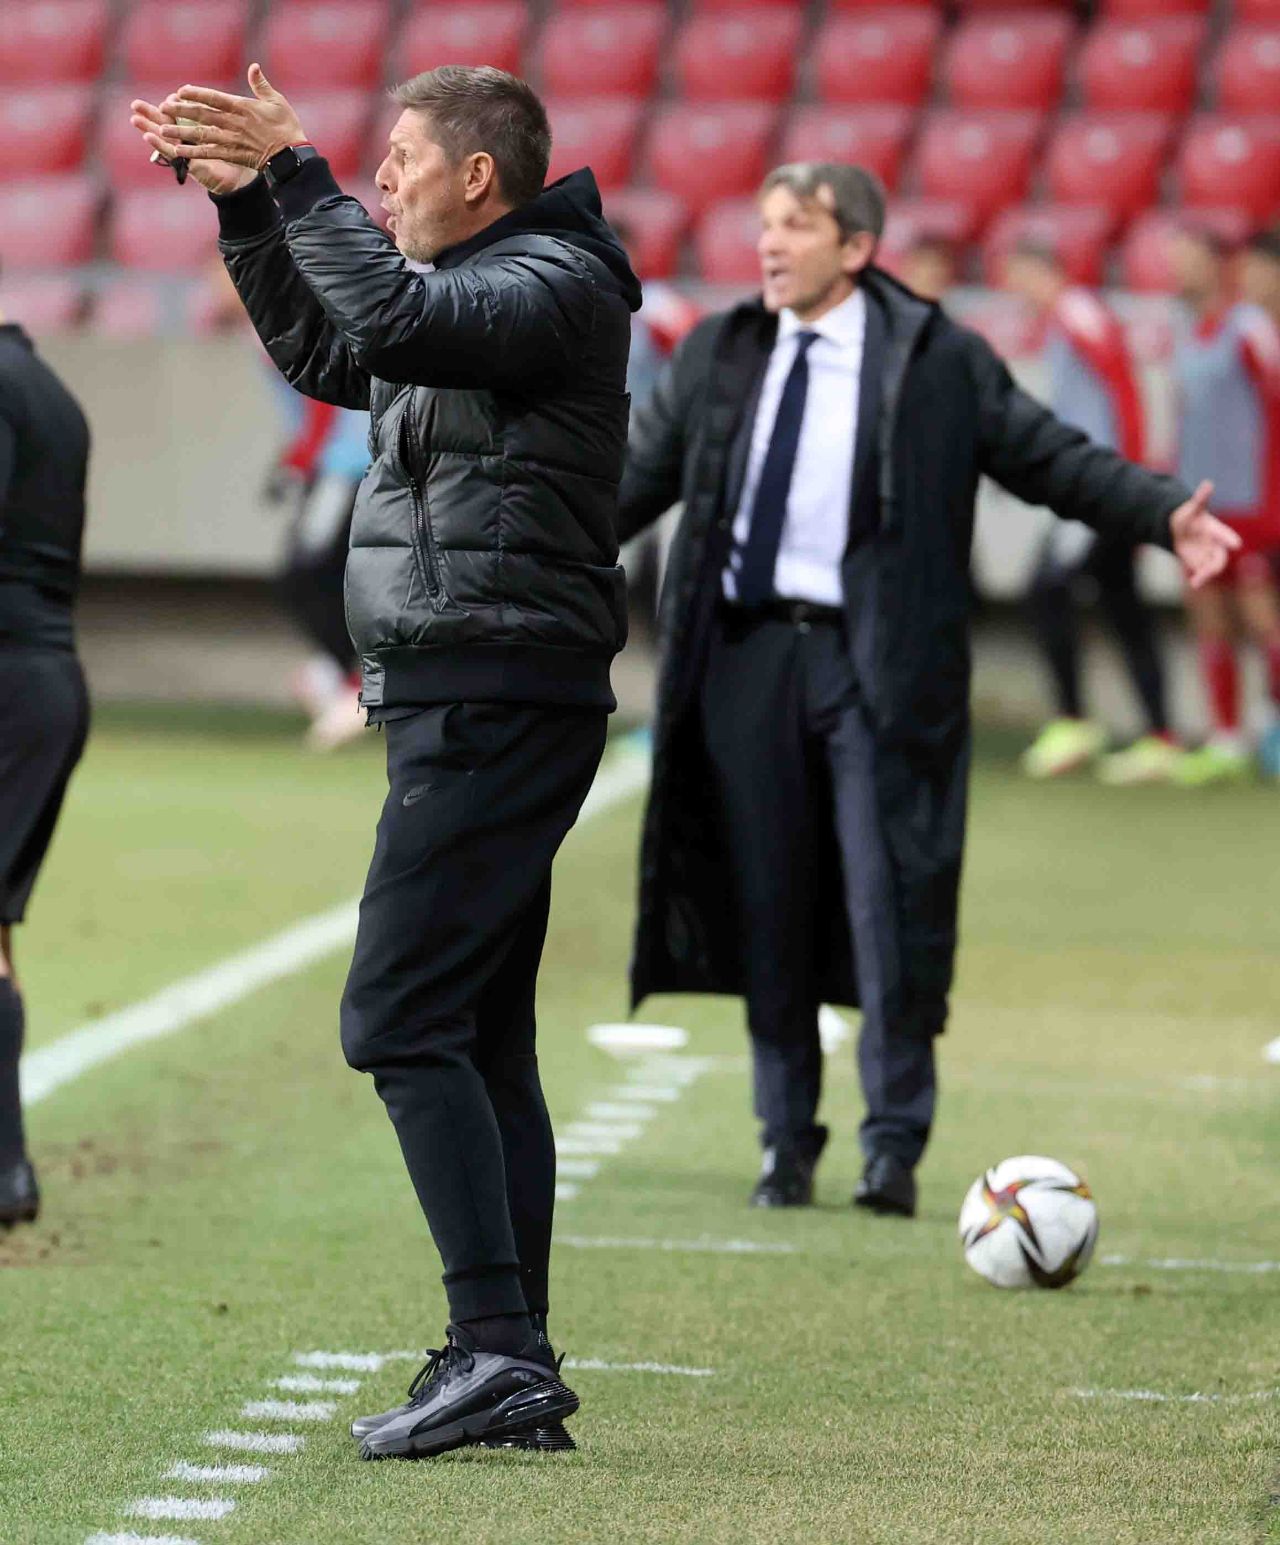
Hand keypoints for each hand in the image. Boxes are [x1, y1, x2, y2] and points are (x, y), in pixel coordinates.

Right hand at [129, 97, 255, 195]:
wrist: (247, 181)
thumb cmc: (245, 155)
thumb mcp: (240, 131)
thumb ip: (236, 110)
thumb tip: (247, 79)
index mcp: (201, 128)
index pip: (185, 112)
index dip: (178, 103)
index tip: (177, 94)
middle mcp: (191, 139)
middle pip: (169, 122)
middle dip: (152, 112)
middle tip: (134, 103)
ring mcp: (189, 152)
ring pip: (166, 136)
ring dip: (149, 126)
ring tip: (134, 117)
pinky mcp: (190, 164)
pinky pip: (172, 154)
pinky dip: (160, 145)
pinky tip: (148, 136)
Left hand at [155, 64, 307, 172]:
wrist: (292, 157)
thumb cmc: (287, 127)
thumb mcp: (277, 101)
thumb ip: (261, 85)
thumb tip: (254, 67)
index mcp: (243, 108)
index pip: (215, 98)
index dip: (197, 94)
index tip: (181, 91)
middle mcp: (234, 123)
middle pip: (202, 115)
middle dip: (181, 111)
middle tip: (162, 107)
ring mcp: (232, 140)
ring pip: (201, 134)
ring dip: (181, 132)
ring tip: (163, 130)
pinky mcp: (233, 155)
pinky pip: (209, 153)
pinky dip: (193, 152)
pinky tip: (179, 152)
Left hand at [1169, 480, 1240, 589]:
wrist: (1178, 529)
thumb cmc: (1188, 516)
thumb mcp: (1192, 508)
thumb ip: (1200, 498)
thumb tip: (1208, 484)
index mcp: (1215, 529)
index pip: (1224, 535)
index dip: (1229, 539)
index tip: (1236, 544)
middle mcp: (1214, 544)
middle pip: (1220, 557)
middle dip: (1215, 566)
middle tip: (1207, 573)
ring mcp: (1207, 555)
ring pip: (1211, 568)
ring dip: (1205, 575)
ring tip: (1195, 582)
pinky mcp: (1198, 564)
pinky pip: (1201, 573)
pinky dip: (1198, 578)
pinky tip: (1191, 583)